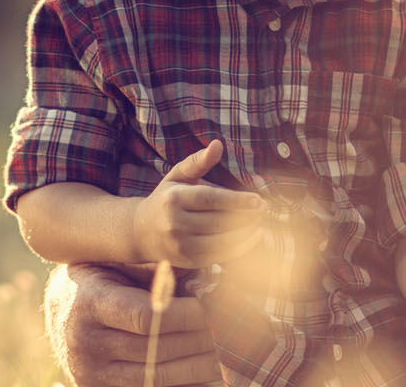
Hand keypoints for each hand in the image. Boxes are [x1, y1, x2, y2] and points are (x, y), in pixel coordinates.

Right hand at [44, 263, 219, 386]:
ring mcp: (89, 372)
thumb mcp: (116, 263)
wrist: (61, 311)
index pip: (145, 315)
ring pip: (156, 378)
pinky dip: (182, 386)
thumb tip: (205, 277)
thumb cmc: (100, 278)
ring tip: (223, 355)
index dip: (185, 315)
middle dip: (198, 342)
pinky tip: (206, 377)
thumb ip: (152, 270)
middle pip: (155, 349)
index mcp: (89, 302)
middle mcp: (84, 341)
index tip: (210, 308)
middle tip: (228, 331)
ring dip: (196, 369)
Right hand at [132, 139, 264, 267]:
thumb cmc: (166, 199)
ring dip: (246, 233)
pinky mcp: (188, 261)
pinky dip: (240, 248)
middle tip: (264, 209)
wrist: (141, 233)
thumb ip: (197, 161)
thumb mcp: (177, 177)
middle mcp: (175, 223)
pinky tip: (253, 237)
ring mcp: (181, 245)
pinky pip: (220, 256)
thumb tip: (217, 144)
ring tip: (261, 222)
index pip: (210, 199)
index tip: (258, 199)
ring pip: (222, 241)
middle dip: (246, 216)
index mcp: (173, 199)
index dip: (237, 200)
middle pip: (218, 221)